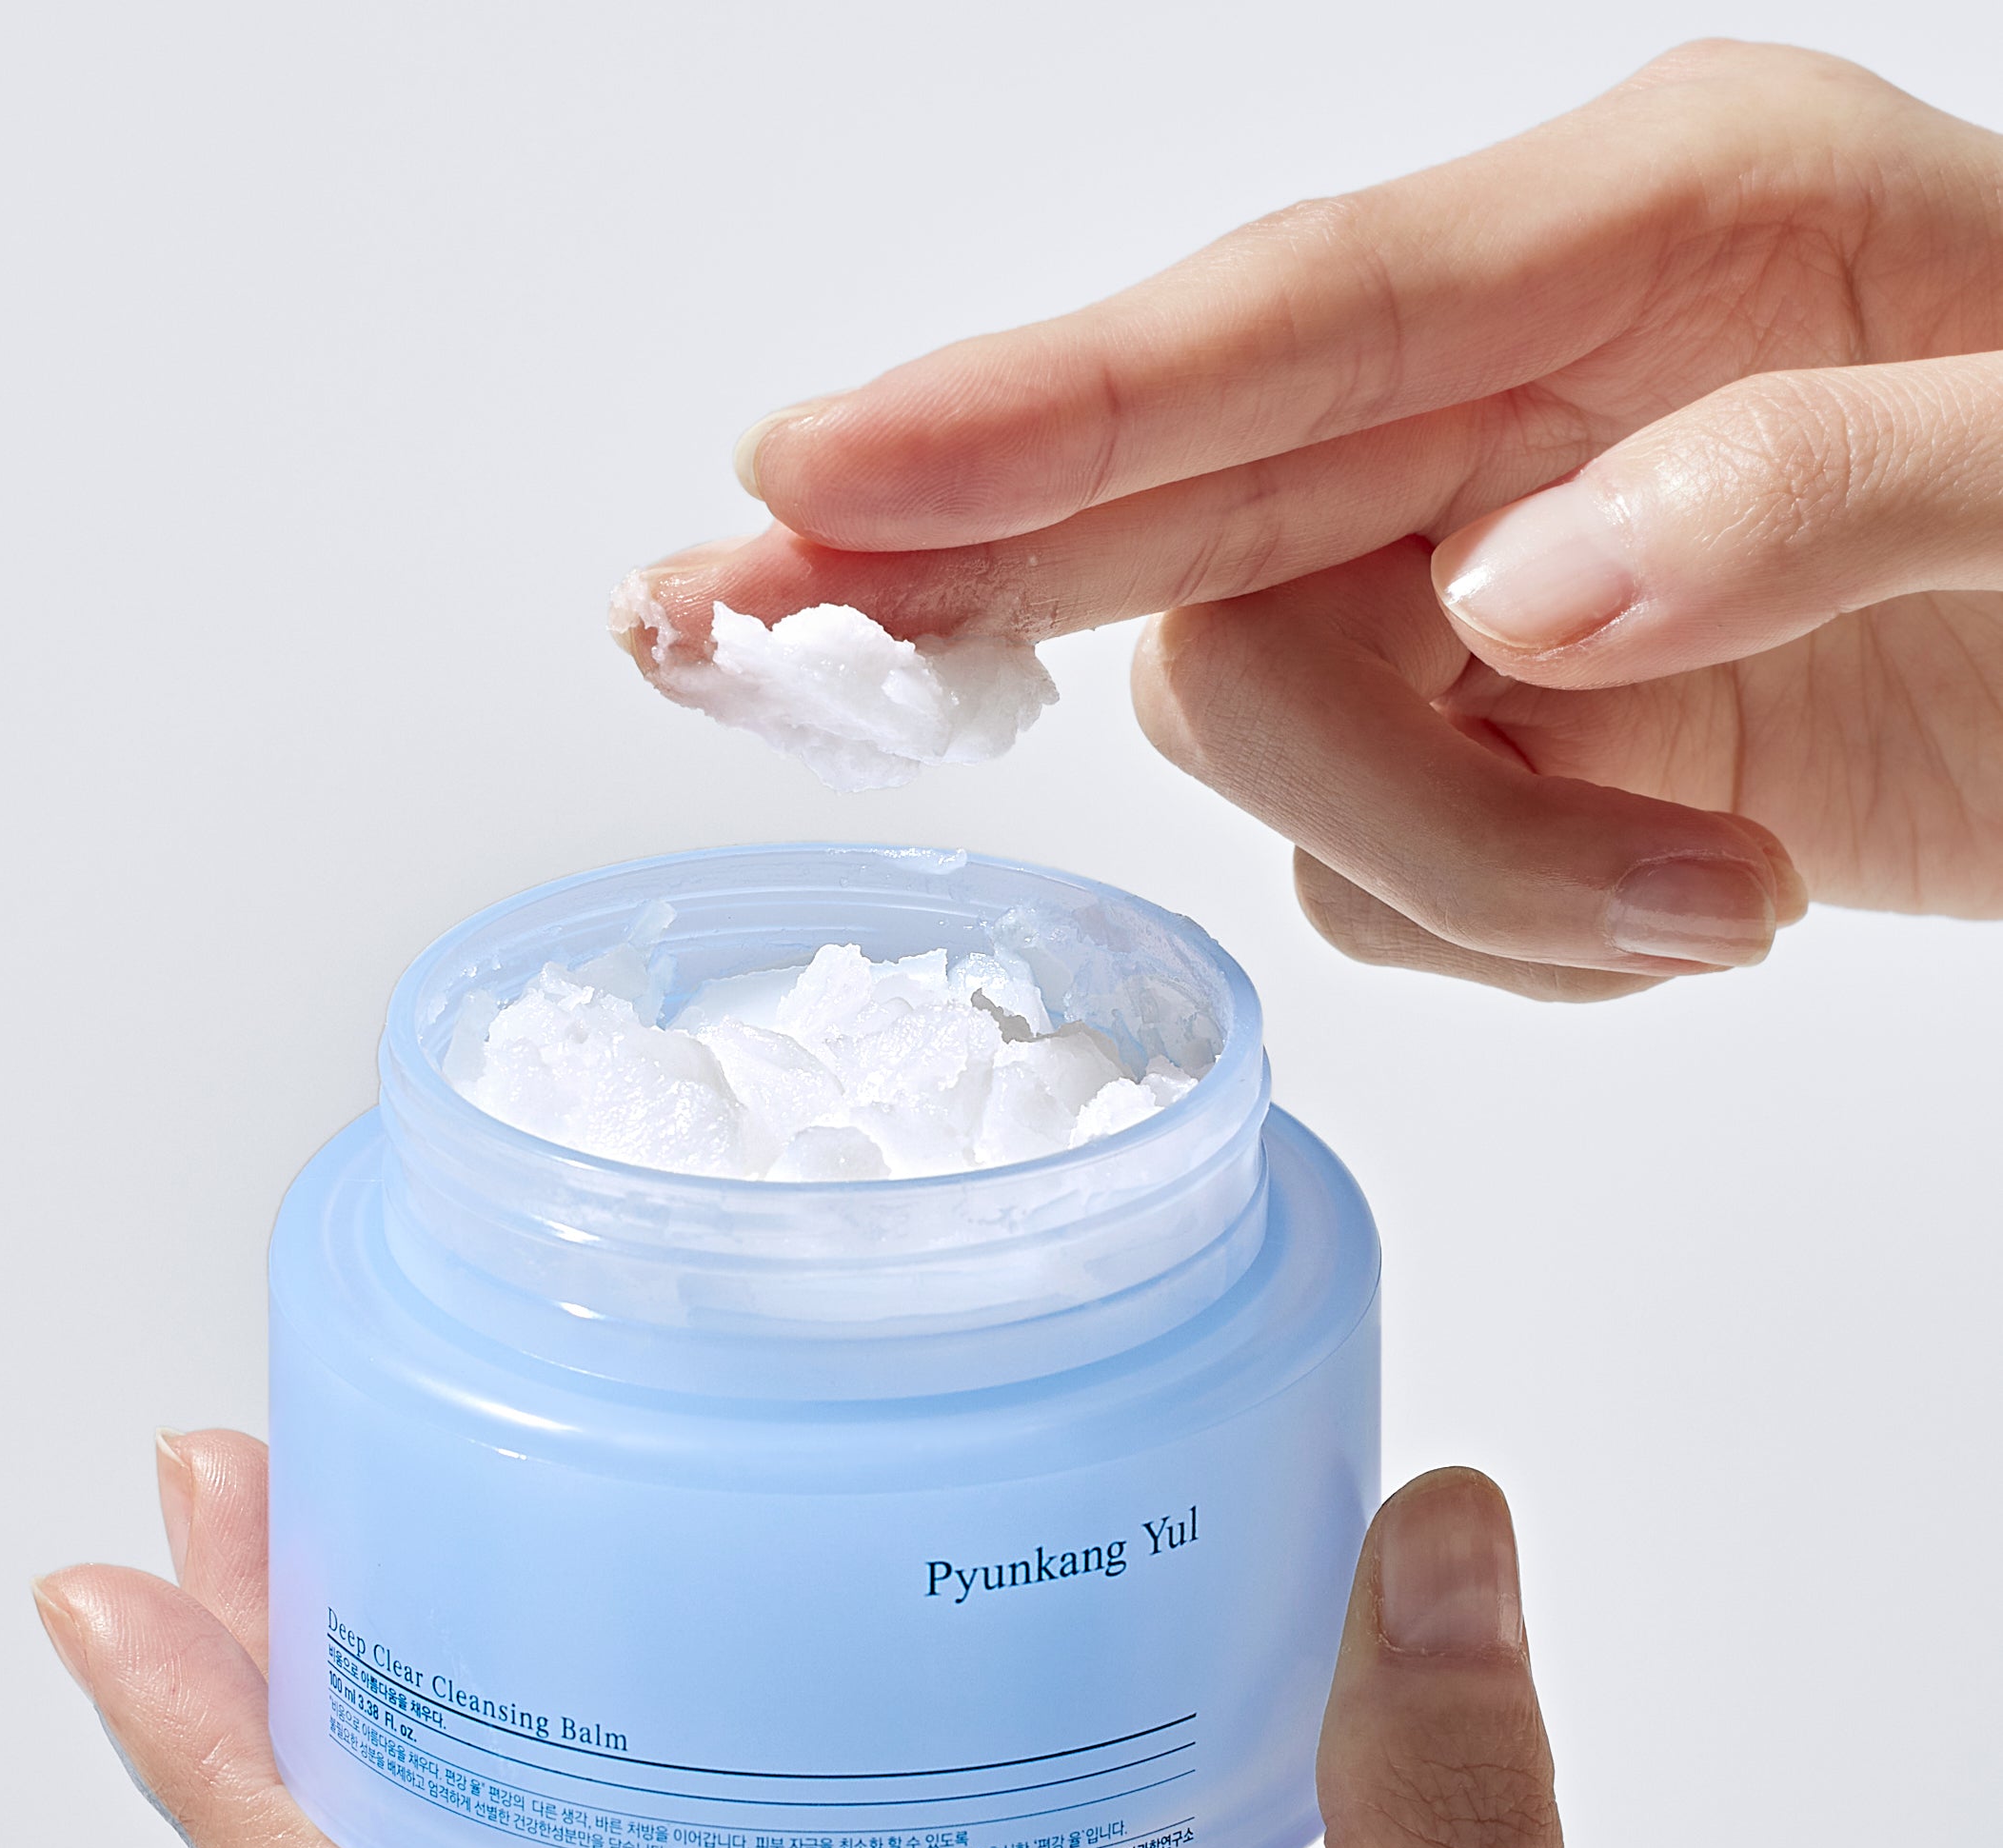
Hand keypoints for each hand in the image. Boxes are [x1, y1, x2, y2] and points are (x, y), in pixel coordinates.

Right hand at [625, 42, 2002, 999]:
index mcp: (1642, 239)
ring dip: (1456, 869)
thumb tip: (1526, 598)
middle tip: (715, 623)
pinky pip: (1374, 883)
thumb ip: (1805, 493)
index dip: (1031, 411)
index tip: (812, 470)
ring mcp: (1477, 590)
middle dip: (947, 573)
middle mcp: (1510, 404)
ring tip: (1712, 904)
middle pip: (1166, 502)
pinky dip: (1507, 934)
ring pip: (1270, 749)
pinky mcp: (1491, 753)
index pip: (1275, 329)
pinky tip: (1690, 904)